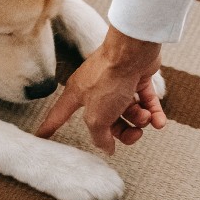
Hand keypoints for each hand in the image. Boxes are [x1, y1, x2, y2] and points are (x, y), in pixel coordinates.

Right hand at [36, 26, 166, 153]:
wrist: (133, 52)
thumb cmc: (109, 78)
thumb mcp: (97, 116)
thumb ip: (99, 136)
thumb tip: (107, 147)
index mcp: (78, 95)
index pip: (59, 115)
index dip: (49, 127)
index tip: (39, 137)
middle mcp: (95, 89)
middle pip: (106, 121)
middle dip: (122, 132)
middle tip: (135, 134)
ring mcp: (117, 84)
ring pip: (128, 112)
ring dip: (140, 120)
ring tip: (146, 118)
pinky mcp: (137, 79)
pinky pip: (146, 102)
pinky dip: (154, 113)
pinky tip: (159, 121)